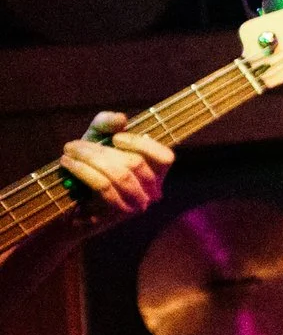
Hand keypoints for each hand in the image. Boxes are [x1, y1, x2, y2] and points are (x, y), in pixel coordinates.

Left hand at [60, 113, 173, 231]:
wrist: (66, 206)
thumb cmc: (87, 168)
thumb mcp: (96, 142)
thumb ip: (106, 125)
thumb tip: (121, 119)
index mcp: (155, 174)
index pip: (165, 158)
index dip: (142, 144)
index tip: (115, 138)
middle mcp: (151, 192)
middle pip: (135, 164)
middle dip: (101, 150)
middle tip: (73, 145)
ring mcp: (136, 206)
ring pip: (120, 176)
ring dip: (89, 160)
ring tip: (68, 153)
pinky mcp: (116, 215)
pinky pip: (104, 188)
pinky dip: (84, 172)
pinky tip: (69, 165)